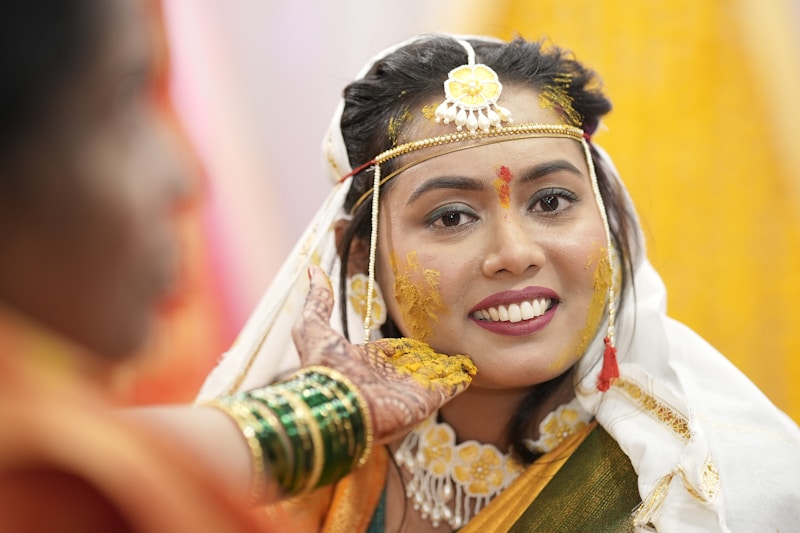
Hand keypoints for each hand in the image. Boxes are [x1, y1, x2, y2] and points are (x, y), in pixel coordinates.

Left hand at [291, 266, 475, 443]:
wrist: (334, 407)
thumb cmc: (322, 369)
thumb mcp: (312, 327)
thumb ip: (318, 300)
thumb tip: (312, 269)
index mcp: (367, 362)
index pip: (391, 351)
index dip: (404, 345)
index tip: (417, 340)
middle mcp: (389, 377)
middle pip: (414, 365)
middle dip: (428, 359)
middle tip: (445, 349)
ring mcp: (408, 391)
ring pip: (432, 375)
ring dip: (447, 367)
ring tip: (464, 357)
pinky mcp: (424, 402)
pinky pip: (447, 388)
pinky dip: (459, 379)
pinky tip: (468, 370)